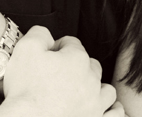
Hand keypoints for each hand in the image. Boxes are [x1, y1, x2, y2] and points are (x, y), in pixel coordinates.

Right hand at [2, 29, 120, 116]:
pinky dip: (112, 111)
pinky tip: (104, 109)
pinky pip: (115, 115)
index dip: (58, 49)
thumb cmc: (25, 92)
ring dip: (96, 88)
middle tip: (60, 75)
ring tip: (83, 92)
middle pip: (90, 65)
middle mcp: (91, 81)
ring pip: (106, 90)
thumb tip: (48, 36)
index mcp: (77, 59)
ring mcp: (96, 105)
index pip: (71, 44)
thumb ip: (40, 33)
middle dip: (77, 67)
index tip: (48, 57)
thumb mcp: (25, 48)